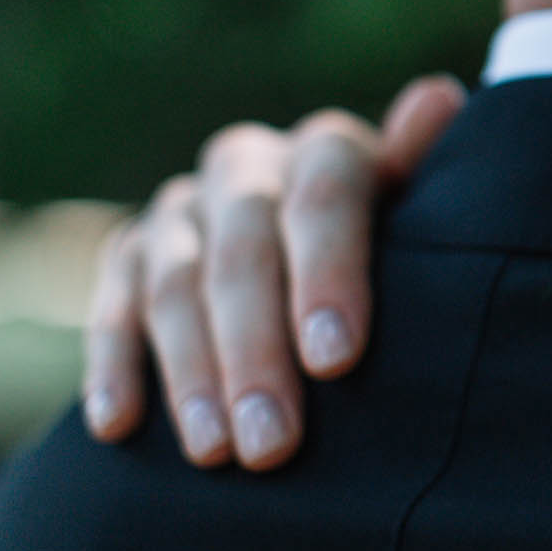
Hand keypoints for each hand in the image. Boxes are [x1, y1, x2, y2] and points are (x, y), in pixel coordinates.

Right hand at [80, 75, 464, 467]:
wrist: (327, 236)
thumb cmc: (402, 239)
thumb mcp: (424, 204)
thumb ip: (425, 164)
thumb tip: (438, 97)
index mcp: (328, 150)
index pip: (323, 200)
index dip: (328, 275)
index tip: (338, 360)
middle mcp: (248, 167)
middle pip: (243, 254)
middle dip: (256, 353)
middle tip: (273, 443)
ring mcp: (183, 209)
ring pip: (175, 287)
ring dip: (192, 375)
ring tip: (216, 453)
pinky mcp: (131, 252)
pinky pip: (113, 308)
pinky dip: (114, 366)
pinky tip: (118, 426)